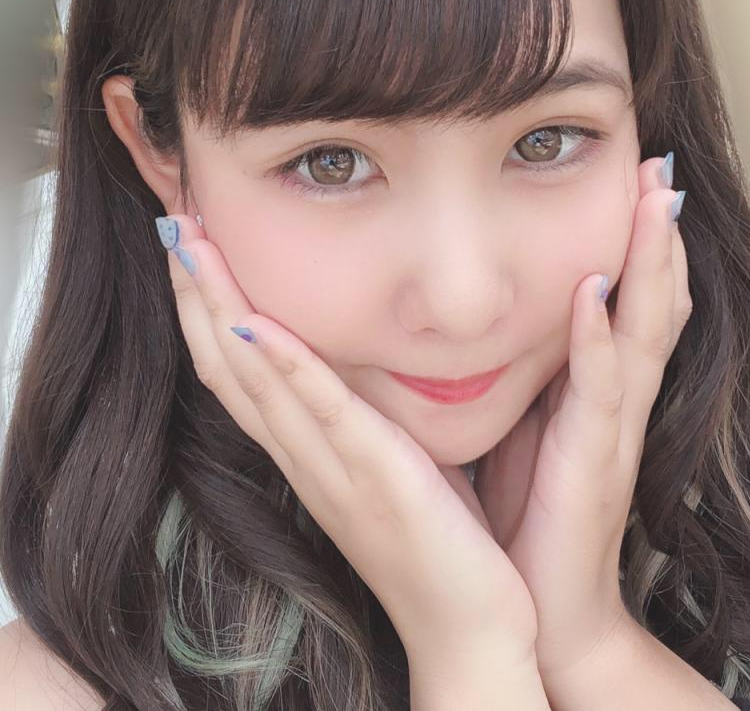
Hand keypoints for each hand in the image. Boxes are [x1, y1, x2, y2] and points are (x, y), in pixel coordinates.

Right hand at [155, 214, 539, 670]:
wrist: (470, 630)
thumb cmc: (439, 543)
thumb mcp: (394, 466)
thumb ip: (368, 420)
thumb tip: (363, 365)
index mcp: (312, 456)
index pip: (242, 374)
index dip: (208, 311)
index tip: (195, 251)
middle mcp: (307, 461)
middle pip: (230, 367)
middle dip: (196, 294)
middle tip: (172, 226)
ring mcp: (335, 473)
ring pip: (258, 381)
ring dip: (219, 310)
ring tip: (191, 247)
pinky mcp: (379, 482)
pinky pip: (324, 415)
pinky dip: (286, 367)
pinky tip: (256, 322)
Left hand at [472, 155, 692, 681]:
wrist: (539, 603)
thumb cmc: (530, 510)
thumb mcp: (531, 423)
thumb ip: (535, 372)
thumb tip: (505, 317)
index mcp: (602, 389)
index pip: (635, 302)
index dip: (641, 244)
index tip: (634, 180)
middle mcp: (620, 399)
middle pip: (655, 302)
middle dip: (658, 235)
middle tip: (660, 168)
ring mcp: (612, 427)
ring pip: (645, 331)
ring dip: (649, 264)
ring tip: (652, 202)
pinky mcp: (591, 459)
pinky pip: (600, 389)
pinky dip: (599, 338)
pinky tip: (592, 293)